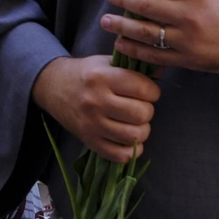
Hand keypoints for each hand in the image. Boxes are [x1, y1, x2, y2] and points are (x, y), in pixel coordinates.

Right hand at [32, 55, 159, 164]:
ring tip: (135, 123)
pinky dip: (131, 150)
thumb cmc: (86, 73)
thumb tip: (165, 67)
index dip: (152, 91)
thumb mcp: (107, 62)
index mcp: (101, 77)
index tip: (146, 91)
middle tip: (140, 106)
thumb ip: (135, 66)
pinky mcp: (89, 141)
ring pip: (134, 137)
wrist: (53, 86)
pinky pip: (120, 156)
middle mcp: (96, 101)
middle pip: (141, 114)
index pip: (143, 88)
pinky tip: (127, 139)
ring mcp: (91, 124)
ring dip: (142, 130)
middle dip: (147, 111)